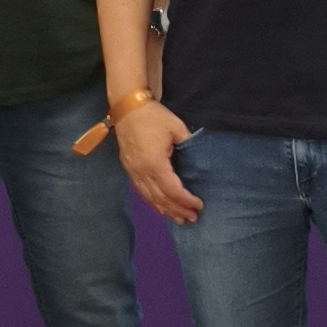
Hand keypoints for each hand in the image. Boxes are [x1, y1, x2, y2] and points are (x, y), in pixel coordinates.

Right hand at [119, 99, 199, 224]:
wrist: (127, 107)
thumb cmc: (153, 116)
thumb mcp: (176, 127)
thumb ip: (188, 145)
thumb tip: (198, 158)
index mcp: (154, 163)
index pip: (172, 190)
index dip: (186, 200)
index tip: (199, 205)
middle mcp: (141, 172)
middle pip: (161, 198)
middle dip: (178, 210)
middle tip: (193, 218)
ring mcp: (133, 172)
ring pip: (149, 198)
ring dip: (165, 210)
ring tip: (179, 219)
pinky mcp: (128, 169)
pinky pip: (141, 192)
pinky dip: (152, 203)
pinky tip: (160, 208)